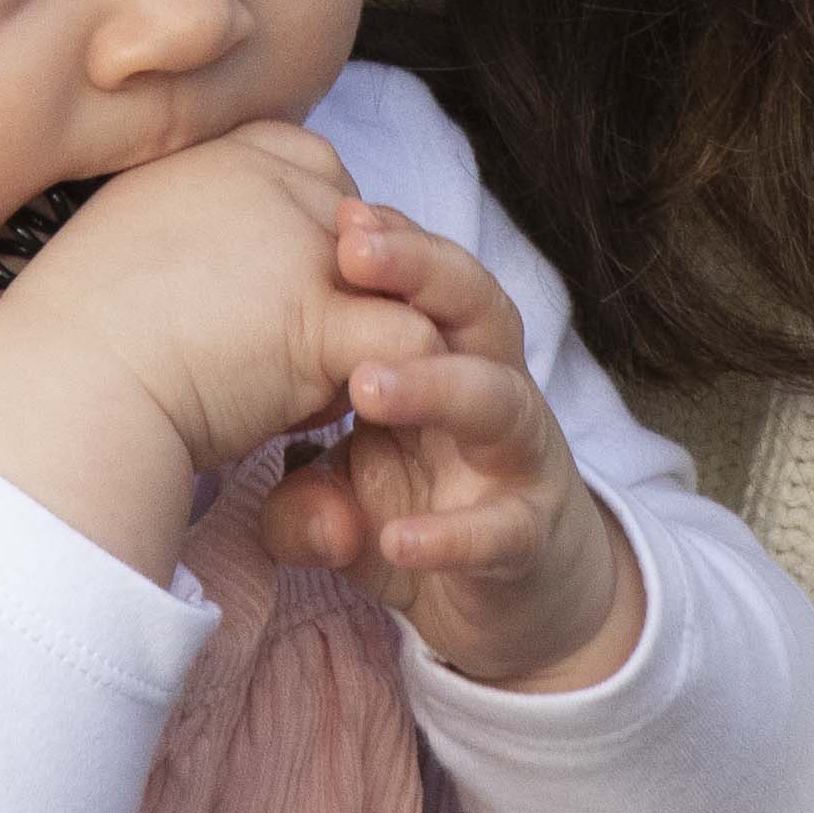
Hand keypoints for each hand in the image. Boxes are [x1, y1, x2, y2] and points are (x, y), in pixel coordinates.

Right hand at [0, 125, 436, 579]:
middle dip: (346, 291)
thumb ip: (196, 232)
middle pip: (363, 226)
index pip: (313, 163)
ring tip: (298, 395)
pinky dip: (379, 388)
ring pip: (390, 285)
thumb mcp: (129, 244)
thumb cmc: (75, 340)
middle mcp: (265, 179)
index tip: (278, 290)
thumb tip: (229, 266)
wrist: (58, 389)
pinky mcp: (320, 315)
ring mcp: (299, 241)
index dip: (316, 227)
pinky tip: (310, 422)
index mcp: (215, 157)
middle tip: (283, 353)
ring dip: (359, 340)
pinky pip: (402, 340)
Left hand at [261, 198, 644, 693]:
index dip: (389, 244)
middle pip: (474, 307)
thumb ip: (305, 498)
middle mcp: (491, 390)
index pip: (423, 283)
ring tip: (365, 385)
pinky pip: (500, 529)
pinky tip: (397, 538)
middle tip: (353, 251)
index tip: (334, 213)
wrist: (522, 599)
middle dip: (420, 270)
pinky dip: (451, 534)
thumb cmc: (424, 511)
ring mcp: (518, 462)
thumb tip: (283, 505)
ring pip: (496, 399)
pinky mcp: (530, 537)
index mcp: (445, 358)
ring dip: (435, 385)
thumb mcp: (346, 500)